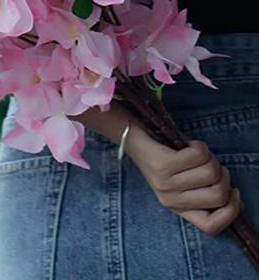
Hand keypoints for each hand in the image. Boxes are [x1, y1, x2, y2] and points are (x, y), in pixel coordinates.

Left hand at [125, 124, 241, 235]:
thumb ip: (203, 192)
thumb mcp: (180, 182)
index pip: (211, 226)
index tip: (234, 192)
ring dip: (211, 158)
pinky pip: (199, 155)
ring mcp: (166, 183)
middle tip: (210, 164)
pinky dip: (200, 146)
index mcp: (178, 208)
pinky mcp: (163, 164)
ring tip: (197, 153)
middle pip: (218, 194)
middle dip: (222, 175)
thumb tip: (234, 197)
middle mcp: (171, 199)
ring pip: (211, 172)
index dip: (231, 211)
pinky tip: (190, 144)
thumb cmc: (162, 158)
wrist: (131, 139)